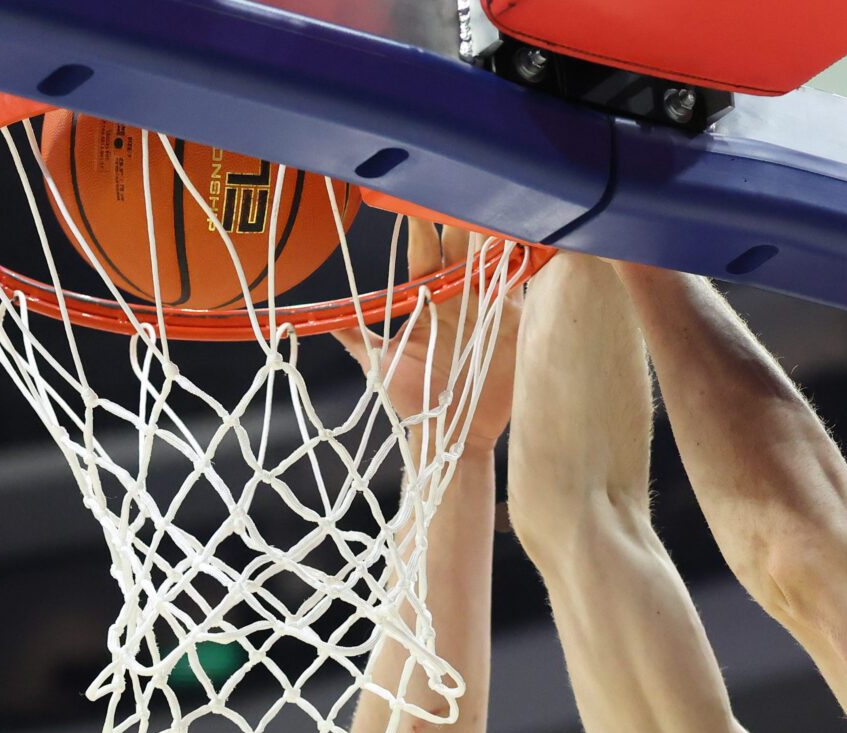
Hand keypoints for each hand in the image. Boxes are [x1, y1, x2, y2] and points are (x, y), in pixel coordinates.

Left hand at [333, 216, 522, 451]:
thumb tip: (313, 320)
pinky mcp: (514, 322)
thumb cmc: (413, 398)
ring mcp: (487, 306)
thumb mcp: (380, 364)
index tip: (412, 198)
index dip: (419, 227)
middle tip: (462, 186)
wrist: (450, 433)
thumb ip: (355, 336)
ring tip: (499, 203)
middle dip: (461, 218)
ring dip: (495, 234)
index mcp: (426, 298)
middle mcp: (457, 295)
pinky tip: (534, 238)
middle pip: (461, 247)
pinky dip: (528, 263)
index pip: (423, 252)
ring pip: (493, 259)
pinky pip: (522, 286)